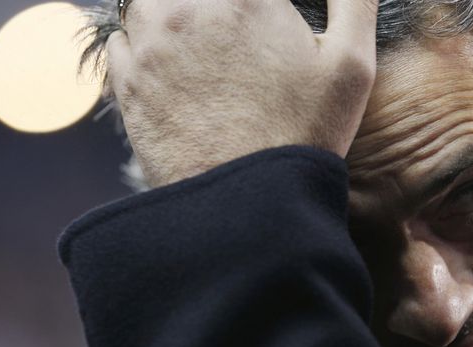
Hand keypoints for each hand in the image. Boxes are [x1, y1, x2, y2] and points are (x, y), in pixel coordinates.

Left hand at [107, 0, 377, 186]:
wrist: (244, 202)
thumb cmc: (302, 135)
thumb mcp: (353, 65)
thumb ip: (352, 2)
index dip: (248, 4)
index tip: (256, 19)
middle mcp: (189, 8)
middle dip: (209, 7)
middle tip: (229, 36)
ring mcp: (152, 45)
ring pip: (145, 2)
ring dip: (167, 11)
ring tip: (194, 42)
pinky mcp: (128, 83)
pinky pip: (119, 40)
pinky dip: (138, 42)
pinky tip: (164, 65)